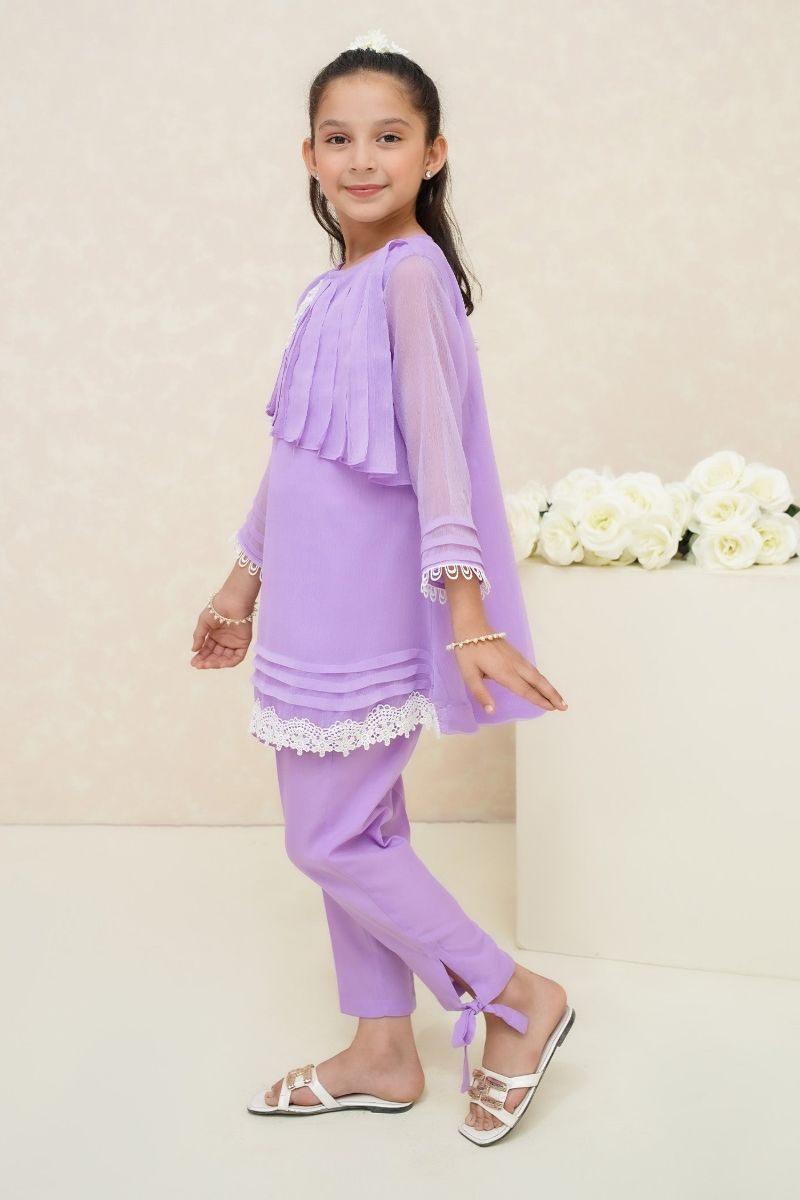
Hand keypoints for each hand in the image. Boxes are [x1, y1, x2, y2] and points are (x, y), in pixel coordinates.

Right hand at [190, 591, 254, 669]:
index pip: (207, 650)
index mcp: (215, 635)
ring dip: (216, 663)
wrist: (232, 602)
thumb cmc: (217, 609)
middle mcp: (224, 640)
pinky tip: (220, 664)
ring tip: (207, 665)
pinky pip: (237, 657)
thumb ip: (199, 637)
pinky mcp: (243, 643)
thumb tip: (193, 650)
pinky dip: (229, 662)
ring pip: (225, 658)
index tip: (193, 663)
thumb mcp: (203, 623)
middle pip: (215, 656)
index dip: (200, 657)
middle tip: (199, 665)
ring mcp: (234, 643)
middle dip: (207, 661)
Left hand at [451, 632, 567, 713]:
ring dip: (549, 687)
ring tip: (559, 698)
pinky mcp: (516, 654)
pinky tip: (543, 684)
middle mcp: (515, 666)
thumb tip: (492, 711)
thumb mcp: (469, 674)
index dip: (539, 700)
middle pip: (538, 682)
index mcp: (504, 672)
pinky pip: (533, 669)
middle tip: (564, 707)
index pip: (525, 690)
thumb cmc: (468, 651)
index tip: (551, 709)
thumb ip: (481, 694)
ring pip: (537, 675)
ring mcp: (517, 659)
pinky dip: (542, 679)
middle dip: (552, 695)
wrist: (471, 626)